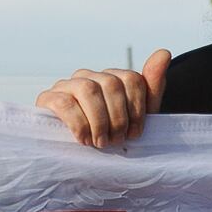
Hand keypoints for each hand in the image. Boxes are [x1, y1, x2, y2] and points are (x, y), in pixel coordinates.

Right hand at [35, 50, 168, 148]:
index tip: (134, 134)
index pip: (132, 80)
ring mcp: (66, 85)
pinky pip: (64, 103)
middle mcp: (89, 76)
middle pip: (111, 84)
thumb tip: (164, 52)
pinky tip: (84, 139)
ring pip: (88, 89)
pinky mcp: (47, 98)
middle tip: (116, 141)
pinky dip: (79, 124)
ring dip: (99, 121)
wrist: (80, 160)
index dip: (137, 109)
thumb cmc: (110, 135)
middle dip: (118, 118)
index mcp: (112, 78)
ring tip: (101, 142)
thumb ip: (152, 86)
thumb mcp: (137, 117)